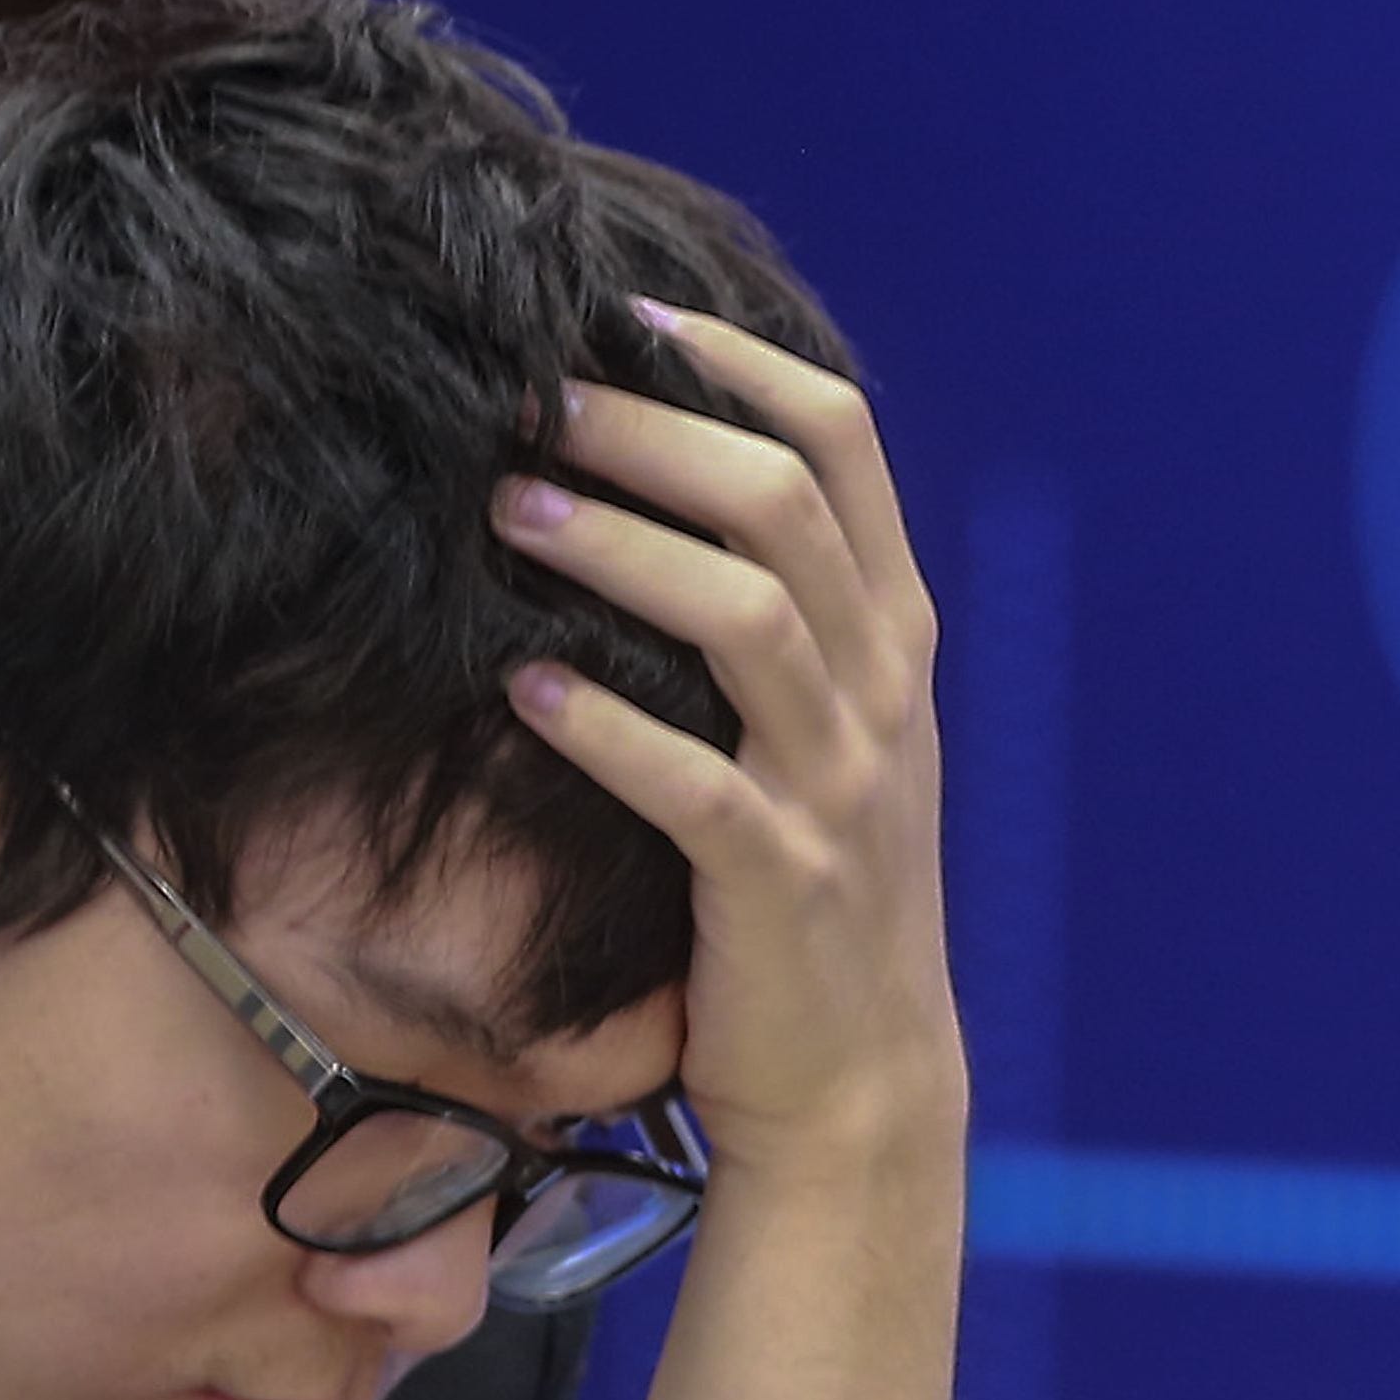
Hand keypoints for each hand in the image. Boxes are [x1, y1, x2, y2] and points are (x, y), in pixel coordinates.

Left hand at [495, 303, 959, 1179]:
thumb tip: (658, 486)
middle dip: (652, 430)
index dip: (737, 360)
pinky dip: (604, 728)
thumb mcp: (827, 737)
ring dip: (617, 550)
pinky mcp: (779, 885)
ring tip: (507, 509)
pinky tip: (519, 686)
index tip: (627, 315)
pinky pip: (692, 786)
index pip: (840, 442)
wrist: (859, 1085)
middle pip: (780, 503)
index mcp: (892, 636)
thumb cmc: (810, 897)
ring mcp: (838, 789)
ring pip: (745, 620)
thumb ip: (780, 615)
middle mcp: (880, 694)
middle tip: (530, 397)